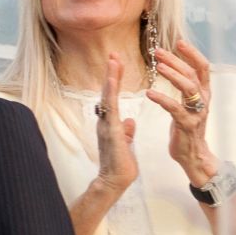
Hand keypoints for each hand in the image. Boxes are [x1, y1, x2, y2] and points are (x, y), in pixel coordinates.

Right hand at [94, 53, 137, 194]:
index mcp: (111, 123)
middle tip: (113, 54)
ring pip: (107, 97)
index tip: (118, 63)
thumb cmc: (120, 165)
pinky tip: (112, 81)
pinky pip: (110, 109)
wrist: (115, 181)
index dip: (115, 80)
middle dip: (111, 73)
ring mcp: (106, 125)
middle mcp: (105, 121)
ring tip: (113, 60)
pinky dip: (110, 93)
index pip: (113, 97)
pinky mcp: (110, 131)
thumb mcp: (125, 143)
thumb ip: (126, 131)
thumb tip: (130, 122)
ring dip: (110, 78)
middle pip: (107, 92)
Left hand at [147, 40, 217, 186]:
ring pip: (188, 88)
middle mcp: (204, 100)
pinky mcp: (187, 125)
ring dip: (173, 75)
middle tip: (158, 51)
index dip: (192, 53)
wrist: (192, 154)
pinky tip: (149, 93)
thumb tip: (177, 68)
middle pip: (193, 74)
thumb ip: (185, 87)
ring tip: (158, 67)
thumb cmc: (186, 127)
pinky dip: (162, 99)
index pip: (202, 67)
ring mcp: (197, 113)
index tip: (179, 42)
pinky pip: (175, 109)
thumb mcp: (188, 104)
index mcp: (204, 93)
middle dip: (176, 60)